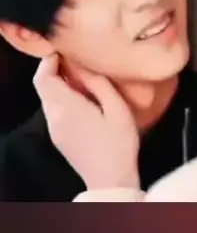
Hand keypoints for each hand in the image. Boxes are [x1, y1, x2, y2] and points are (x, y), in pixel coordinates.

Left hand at [33, 54, 140, 190]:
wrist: (110, 180)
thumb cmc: (118, 143)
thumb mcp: (117, 108)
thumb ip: (99, 84)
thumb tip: (85, 67)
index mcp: (65, 106)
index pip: (42, 77)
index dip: (49, 60)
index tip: (66, 51)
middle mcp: (54, 116)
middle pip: (43, 86)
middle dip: (56, 70)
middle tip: (78, 62)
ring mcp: (55, 129)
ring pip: (49, 98)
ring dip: (61, 85)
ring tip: (84, 79)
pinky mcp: (59, 138)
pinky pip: (55, 110)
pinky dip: (64, 98)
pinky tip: (85, 100)